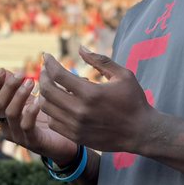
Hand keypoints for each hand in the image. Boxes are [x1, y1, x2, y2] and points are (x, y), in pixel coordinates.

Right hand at [0, 68, 79, 164]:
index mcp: (5, 117)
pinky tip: (39, 101)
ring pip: (11, 114)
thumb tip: (6, 71)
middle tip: (22, 74)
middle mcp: (7, 128)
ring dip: (20, 95)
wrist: (66, 144)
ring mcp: (18, 137)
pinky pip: (26, 125)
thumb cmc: (47, 120)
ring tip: (31, 82)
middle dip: (8, 87)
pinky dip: (31, 111)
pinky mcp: (32, 142)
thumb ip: (19, 89)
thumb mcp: (31, 101)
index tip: (2, 70)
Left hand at [36, 47, 154, 153]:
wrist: (140, 132)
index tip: (46, 56)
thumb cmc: (134, 101)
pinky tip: (57, 103)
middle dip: (43, 76)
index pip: (58, 75)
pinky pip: (53, 122)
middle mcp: (80, 110)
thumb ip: (100, 61)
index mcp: (91, 93)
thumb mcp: (123, 75)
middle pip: (48, 91)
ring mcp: (76, 126)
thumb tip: (80, 48)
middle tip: (45, 70)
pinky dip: (51, 111)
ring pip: (47, 108)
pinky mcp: (77, 136)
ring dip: (45, 94)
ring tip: (50, 86)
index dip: (49, 63)